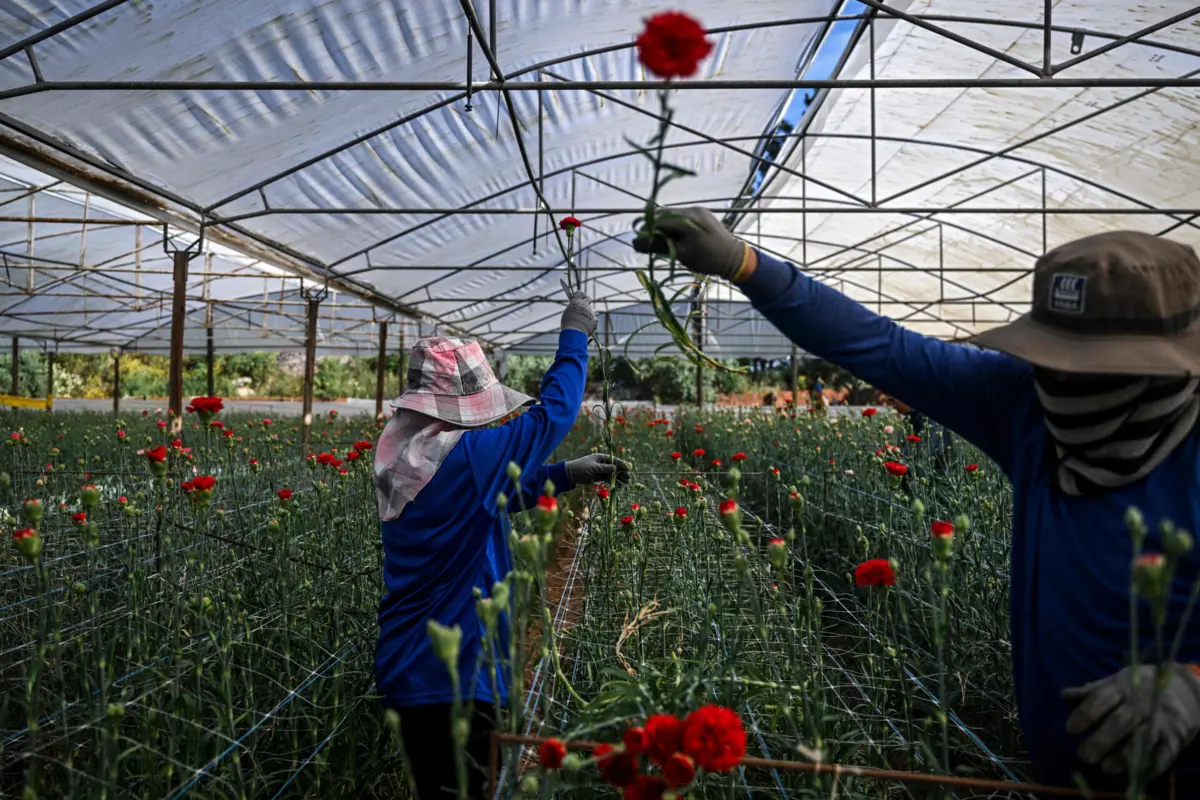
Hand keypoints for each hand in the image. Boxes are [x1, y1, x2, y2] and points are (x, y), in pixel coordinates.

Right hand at [559, 279, 595, 335]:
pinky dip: (590, 323)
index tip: (579, 297)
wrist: (574, 332)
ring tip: (581, 323)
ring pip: (590, 311)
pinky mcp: (594, 319)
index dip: (580, 295)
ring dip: (587, 315)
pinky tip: (585, 328)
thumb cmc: (568, 323)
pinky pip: (593, 320)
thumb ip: (573, 308)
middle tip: (584, 305)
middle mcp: (584, 304)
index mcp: (576, 302)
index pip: (580, 292)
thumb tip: (576, 308)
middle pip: (589, 298)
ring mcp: (590, 311)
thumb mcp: (568, 313)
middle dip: (587, 301)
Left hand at [565, 453, 631, 485]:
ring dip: (619, 478)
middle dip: (622, 473)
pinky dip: (613, 482)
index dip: (621, 464)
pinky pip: (608, 479)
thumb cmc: (581, 468)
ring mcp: (600, 470)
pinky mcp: (598, 477)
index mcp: (601, 457)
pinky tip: (619, 485)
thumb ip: (605, 468)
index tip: (628, 469)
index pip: (614, 460)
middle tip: (629, 478)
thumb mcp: (594, 467)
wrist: (570, 475)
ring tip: (626, 483)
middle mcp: (602, 463)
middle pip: (614, 467)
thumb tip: (616, 468)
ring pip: (612, 474)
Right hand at [632, 207, 749, 280]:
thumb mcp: (680, 254)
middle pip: (665, 214)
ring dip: (665, 226)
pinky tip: (676, 237)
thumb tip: (635, 242)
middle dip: (655, 227)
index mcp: (688, 219)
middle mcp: (692, 209)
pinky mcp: (703, 213)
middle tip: (651, 243)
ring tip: (665, 242)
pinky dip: (675, 225)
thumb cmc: (707, 259)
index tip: (641, 241)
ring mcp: (698, 210)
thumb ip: (657, 246)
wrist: (733, 258)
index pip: (659, 218)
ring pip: (673, 215)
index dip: (647, 228)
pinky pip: (682, 217)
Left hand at [1062, 664, 1199, 775]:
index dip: (1085, 714)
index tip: (1070, 729)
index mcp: (1122, 687)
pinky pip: (1164, 754)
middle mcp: (1141, 704)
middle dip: (1100, 741)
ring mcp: (1160, 720)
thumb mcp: (1116, 682)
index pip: (1100, 699)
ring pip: (1142, 740)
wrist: (1185, 688)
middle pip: (1119, 723)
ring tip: (1105, 768)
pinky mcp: (1176, 737)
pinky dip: (1151, 765)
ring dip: (1123, 757)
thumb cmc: (1140, 687)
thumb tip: (1063, 697)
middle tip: (1084, 756)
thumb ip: (1091, 691)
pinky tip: (1136, 772)